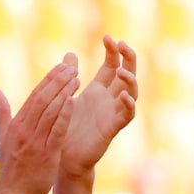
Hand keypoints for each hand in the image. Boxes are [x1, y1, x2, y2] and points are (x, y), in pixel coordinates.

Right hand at [0, 59, 78, 193]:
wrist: (13, 193)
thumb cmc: (10, 166)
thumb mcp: (2, 137)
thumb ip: (1, 112)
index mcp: (16, 124)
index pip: (34, 96)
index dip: (48, 79)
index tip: (61, 66)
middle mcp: (25, 130)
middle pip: (43, 99)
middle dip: (58, 81)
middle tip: (72, 66)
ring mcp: (35, 141)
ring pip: (50, 111)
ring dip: (64, 93)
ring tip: (77, 78)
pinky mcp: (47, 153)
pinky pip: (56, 130)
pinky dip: (64, 115)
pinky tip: (73, 101)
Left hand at [59, 36, 137, 178]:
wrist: (62, 156)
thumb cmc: (64, 126)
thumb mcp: (66, 96)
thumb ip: (70, 75)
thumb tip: (69, 53)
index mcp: (98, 90)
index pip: (111, 65)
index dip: (113, 51)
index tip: (108, 37)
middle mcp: (109, 99)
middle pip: (126, 74)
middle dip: (127, 58)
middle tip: (122, 44)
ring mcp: (113, 113)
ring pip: (131, 93)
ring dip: (129, 80)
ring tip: (121, 71)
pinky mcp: (112, 128)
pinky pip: (126, 115)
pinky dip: (128, 105)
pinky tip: (124, 96)